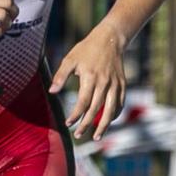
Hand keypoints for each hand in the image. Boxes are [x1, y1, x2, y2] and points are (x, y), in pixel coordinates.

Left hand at [49, 25, 127, 142]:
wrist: (110, 39)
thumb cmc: (87, 49)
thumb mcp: (70, 59)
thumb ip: (60, 76)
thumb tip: (52, 92)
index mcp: (90, 77)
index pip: (83, 102)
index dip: (75, 115)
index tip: (68, 123)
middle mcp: (104, 83)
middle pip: (96, 109)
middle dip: (86, 124)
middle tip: (78, 135)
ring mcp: (115, 84)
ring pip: (110, 110)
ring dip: (103, 125)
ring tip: (97, 137)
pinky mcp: (122, 84)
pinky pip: (120, 103)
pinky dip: (115, 114)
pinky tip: (108, 121)